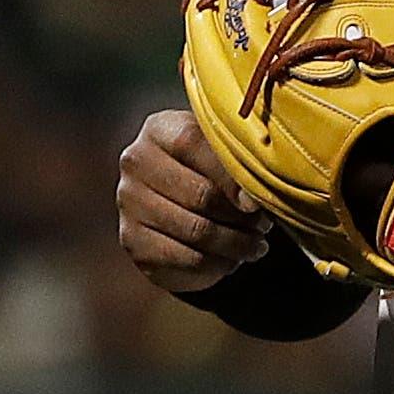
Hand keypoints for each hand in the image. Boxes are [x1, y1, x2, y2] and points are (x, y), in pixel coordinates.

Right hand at [117, 109, 270, 297]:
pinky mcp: (133, 241)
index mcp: (158, 130)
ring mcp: (129, 203)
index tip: (257, 199)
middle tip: (264, 226)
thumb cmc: (206, 165)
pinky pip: (185, 258)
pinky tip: (234, 259)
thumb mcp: (218, 149)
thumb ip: (235, 162)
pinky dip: (218, 264)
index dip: (230, 174)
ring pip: (196, 231)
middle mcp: (135, 164)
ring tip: (256, 245)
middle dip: (240, 216)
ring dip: (235, 244)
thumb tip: (250, 201)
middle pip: (199, 195)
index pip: (193, 145)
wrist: (171, 195)